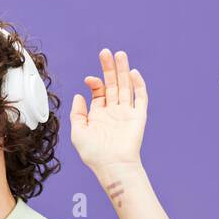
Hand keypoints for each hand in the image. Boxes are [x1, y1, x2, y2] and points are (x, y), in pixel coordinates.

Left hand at [69, 49, 147, 173]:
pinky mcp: (139, 116)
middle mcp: (113, 111)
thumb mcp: (78, 132)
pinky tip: (133, 73)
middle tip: (105, 52)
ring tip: (120, 54)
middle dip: (109, 68)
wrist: (113, 165)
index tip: (90, 80)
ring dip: (123, 70)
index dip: (95, 82)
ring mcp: (127, 113)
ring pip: (126, 86)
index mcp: (99, 114)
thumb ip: (77, 114)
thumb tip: (79, 95)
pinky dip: (138, 85)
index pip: (99, 91)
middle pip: (113, 84)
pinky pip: (141, 98)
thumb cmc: (94, 154)